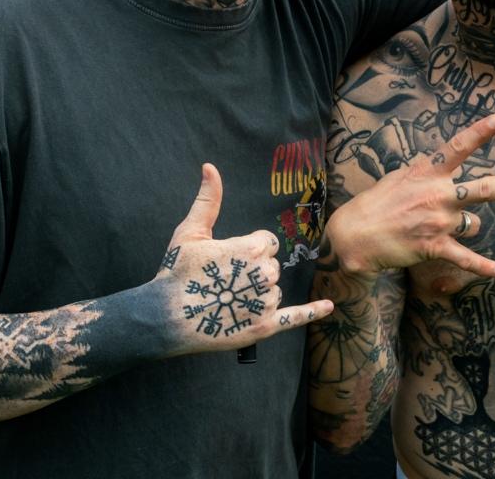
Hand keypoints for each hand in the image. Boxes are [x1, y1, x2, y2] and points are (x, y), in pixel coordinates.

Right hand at [154, 163, 332, 354]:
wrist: (165, 317)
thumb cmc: (177, 272)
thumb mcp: (191, 231)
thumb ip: (208, 200)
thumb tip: (210, 167)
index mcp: (252, 248)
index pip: (267, 244)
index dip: (248, 250)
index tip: (227, 260)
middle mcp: (264, 274)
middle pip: (272, 267)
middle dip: (253, 272)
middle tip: (225, 282)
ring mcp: (266, 302)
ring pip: (274, 291)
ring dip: (258, 294)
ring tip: (228, 299)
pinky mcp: (264, 327)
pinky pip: (296, 317)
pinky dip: (313, 311)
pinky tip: (329, 305)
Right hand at [323, 115, 494, 279]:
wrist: (355, 235)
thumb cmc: (375, 203)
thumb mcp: (399, 177)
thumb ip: (425, 171)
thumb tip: (441, 163)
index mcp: (427, 172)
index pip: (457, 147)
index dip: (479, 132)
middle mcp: (438, 194)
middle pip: (484, 188)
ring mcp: (438, 221)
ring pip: (476, 223)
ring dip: (471, 226)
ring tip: (448, 227)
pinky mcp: (435, 246)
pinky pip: (466, 258)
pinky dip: (484, 267)